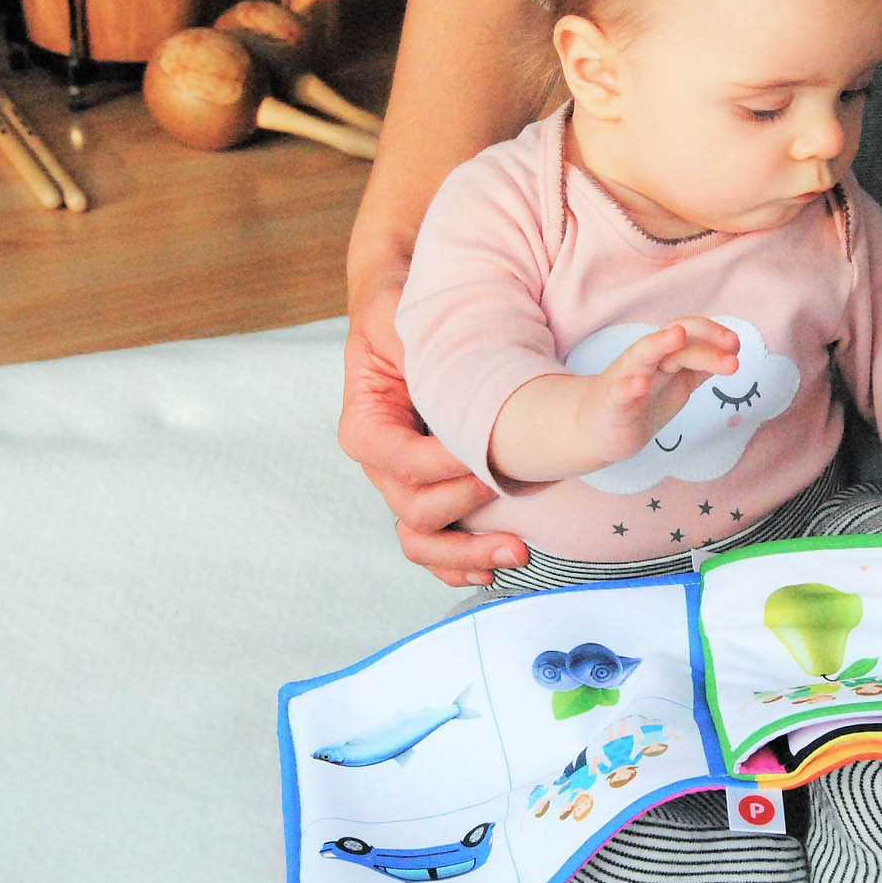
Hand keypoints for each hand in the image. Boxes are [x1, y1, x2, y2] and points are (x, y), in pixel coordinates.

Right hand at [338, 264, 527, 586]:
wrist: (407, 320)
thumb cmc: (400, 314)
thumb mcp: (398, 317)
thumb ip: (413, 347)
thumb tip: (438, 370)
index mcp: (366, 427)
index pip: (404, 462)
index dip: (446, 466)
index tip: (489, 457)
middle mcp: (381, 465)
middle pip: (415, 511)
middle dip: (466, 516)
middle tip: (515, 506)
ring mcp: (406, 485)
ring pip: (423, 539)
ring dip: (466, 554)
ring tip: (515, 554)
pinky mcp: (432, 492)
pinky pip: (438, 542)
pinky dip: (462, 562)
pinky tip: (496, 568)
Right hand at [573, 318, 741, 466]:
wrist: (597, 429)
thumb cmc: (641, 403)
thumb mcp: (677, 382)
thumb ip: (700, 367)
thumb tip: (732, 353)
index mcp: (663, 356)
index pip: (689, 333)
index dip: (713, 334)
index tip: (736, 344)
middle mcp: (645, 360)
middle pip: (673, 341)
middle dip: (703, 342)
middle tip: (732, 347)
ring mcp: (626, 379)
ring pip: (641, 355)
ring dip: (659, 343)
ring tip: (677, 336)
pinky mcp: (613, 404)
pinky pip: (619, 392)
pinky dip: (629, 386)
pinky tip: (641, 385)